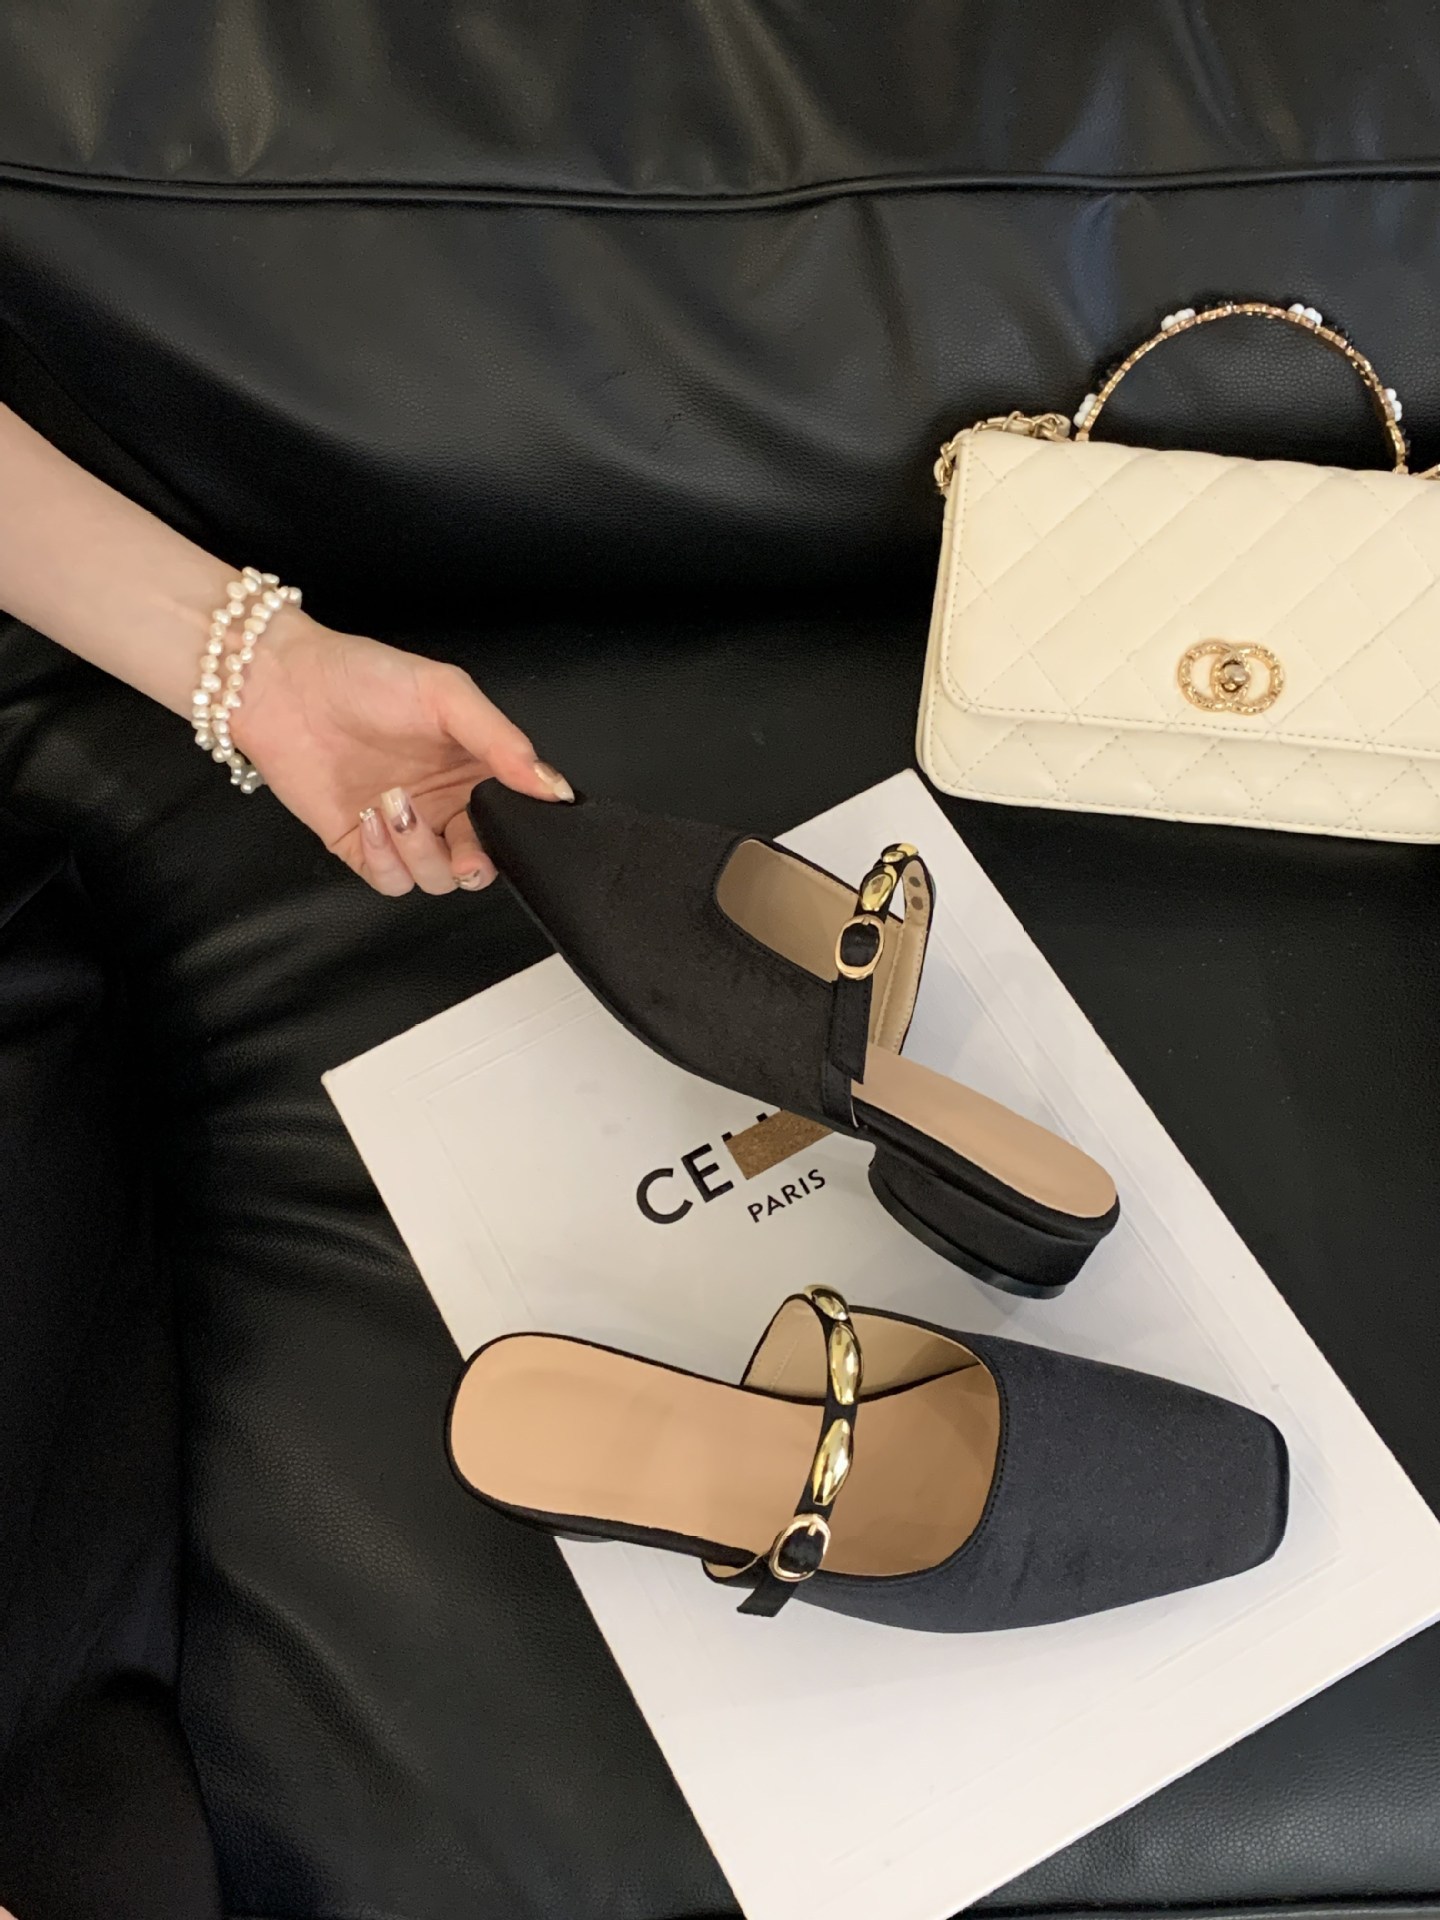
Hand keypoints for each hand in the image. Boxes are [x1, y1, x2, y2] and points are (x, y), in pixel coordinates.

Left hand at [232, 613, 571, 894]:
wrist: (283, 684)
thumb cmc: (363, 675)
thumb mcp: (447, 694)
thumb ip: (502, 741)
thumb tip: (550, 786)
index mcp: (476, 769)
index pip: (516, 820)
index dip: (523, 833)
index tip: (518, 825)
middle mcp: (444, 804)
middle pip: (480, 864)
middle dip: (474, 864)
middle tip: (463, 847)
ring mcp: (403, 829)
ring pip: (436, 880)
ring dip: (420, 851)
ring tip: (396, 802)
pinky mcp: (361, 847)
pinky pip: (391, 881)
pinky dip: (387, 858)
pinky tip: (371, 817)